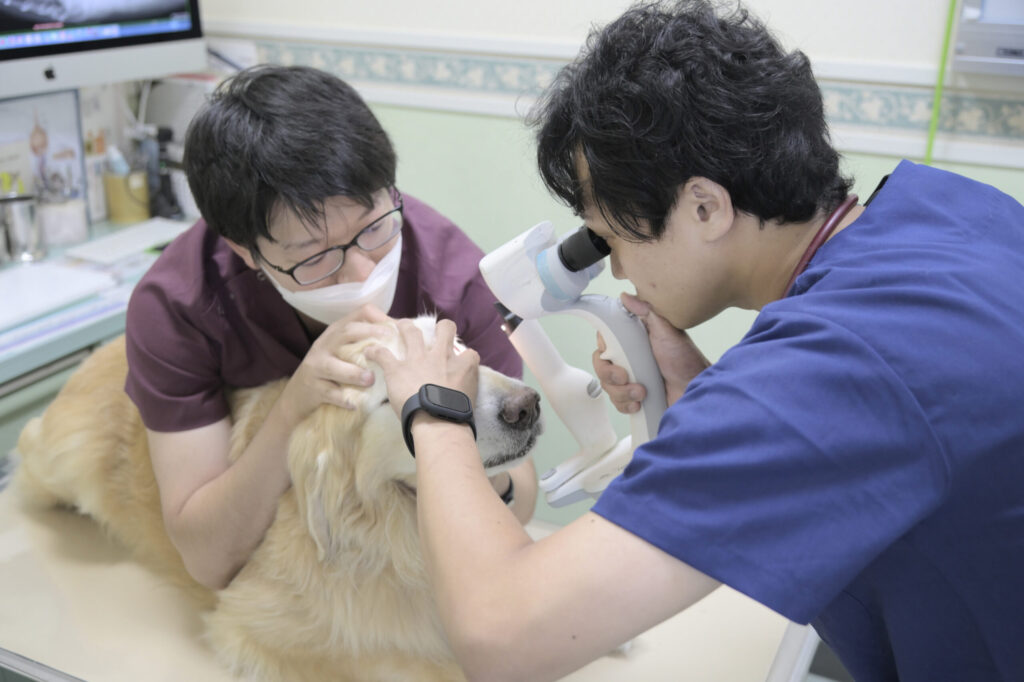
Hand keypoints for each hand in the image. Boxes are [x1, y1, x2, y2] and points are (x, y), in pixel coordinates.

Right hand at [278, 304, 393, 425]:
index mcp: (335, 333)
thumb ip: (363, 343)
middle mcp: (324, 345)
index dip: (376, 319)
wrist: (297, 395)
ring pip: (333, 366)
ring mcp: (315, 366)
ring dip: (353, 373)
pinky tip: (354, 404)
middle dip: (366, 335)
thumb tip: (395, 336)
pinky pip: (328, 392)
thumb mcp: (342, 351)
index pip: (356, 315)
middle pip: (344, 333)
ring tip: (370, 379)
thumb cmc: (329, 371)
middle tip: (385, 347)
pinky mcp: (313, 388)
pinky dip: (342, 398)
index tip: (392, 330)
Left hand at [367, 318, 479, 417]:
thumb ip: (465, 388)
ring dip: (405, 327)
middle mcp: (441, 356)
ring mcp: (418, 359)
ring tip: (400, 326)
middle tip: (433, 333)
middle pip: (444, 329)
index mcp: (463, 366)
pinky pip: (382, 353)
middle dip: (440, 328)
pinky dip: (375, 352)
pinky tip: (370, 352)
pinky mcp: (397, 368)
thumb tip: (459, 394)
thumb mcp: (470, 397)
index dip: (464, 358)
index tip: (459, 364)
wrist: (437, 421)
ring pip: (411, 331)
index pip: (470, 354)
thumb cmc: (456, 415)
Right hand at [593, 293, 710, 412]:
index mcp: (632, 340)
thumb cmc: (685, 359)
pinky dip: (625, 405)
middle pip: (600, 366)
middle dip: (610, 375)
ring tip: (642, 393)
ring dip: (621, 393)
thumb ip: (646, 312)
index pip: (604, 342)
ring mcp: (630, 379)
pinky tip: (639, 404)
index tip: (614, 354)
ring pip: (607, 387)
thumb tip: (625, 296)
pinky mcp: (634, 398)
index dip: (604, 349)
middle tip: (626, 377)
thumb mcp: (666, 331)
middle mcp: (628, 358)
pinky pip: (616, 403)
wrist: (695, 389)